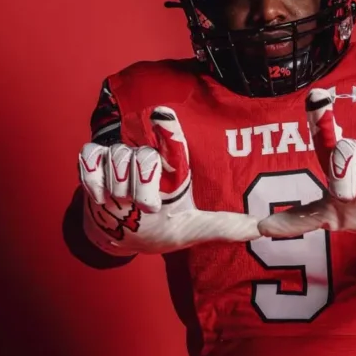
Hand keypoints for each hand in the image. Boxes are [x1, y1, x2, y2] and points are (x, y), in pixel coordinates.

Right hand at [79, 106, 260, 254]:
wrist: (125, 238)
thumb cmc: (164, 228)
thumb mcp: (195, 230)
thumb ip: (227, 226)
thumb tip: (266, 229)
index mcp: (172, 166)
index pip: (170, 138)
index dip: (166, 127)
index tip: (162, 117)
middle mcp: (146, 156)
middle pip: (140, 156)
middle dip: (141, 189)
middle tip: (146, 210)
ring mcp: (118, 158)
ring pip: (115, 158)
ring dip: (117, 189)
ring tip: (122, 207)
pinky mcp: (94, 163)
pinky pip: (89, 159)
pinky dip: (93, 179)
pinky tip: (100, 198)